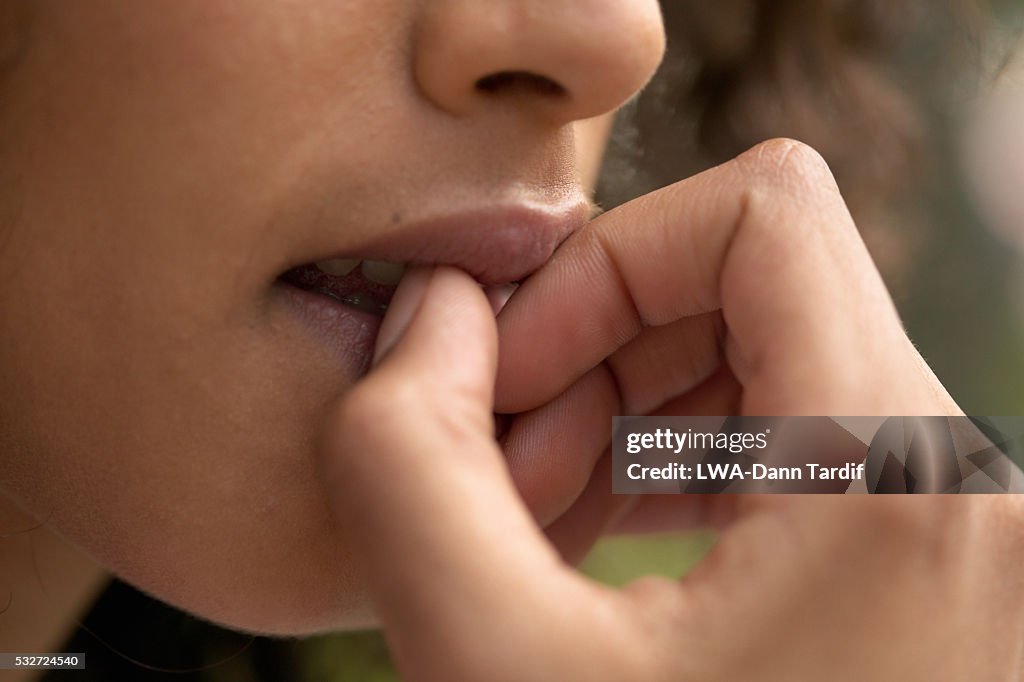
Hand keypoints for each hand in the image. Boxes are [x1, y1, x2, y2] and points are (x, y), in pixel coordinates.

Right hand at [318, 140, 1023, 679]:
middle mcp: (968, 485)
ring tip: (539, 506)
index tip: (517, 372)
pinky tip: (598, 529)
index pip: (762, 209)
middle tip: (509, 457)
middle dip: (597, 344)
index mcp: (905, 481)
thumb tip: (430, 314)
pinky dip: (673, 453)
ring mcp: (956, 522)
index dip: (608, 261)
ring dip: (624, 400)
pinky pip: (789, 427)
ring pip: (767, 347)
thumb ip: (407, 466)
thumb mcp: (490, 674)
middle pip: (755, 278)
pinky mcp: (924, 556)